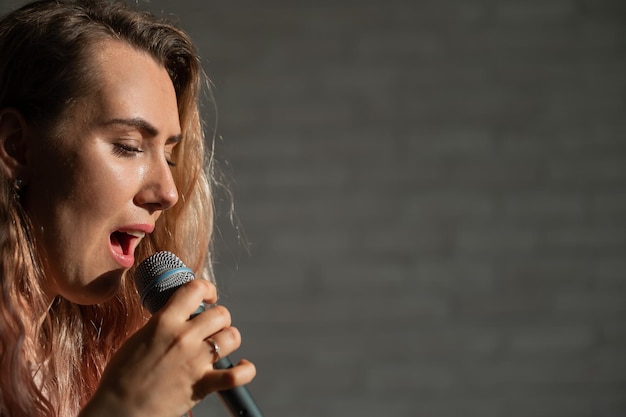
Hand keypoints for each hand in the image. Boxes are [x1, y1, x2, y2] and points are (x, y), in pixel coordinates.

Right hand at [80, 279, 255, 416]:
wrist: (118, 410)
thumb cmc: (122, 376)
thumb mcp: (139, 337)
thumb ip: (163, 324)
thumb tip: (179, 316)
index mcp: (164, 322)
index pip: (195, 289)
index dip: (207, 289)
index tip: (208, 297)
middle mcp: (183, 337)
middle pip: (221, 313)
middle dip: (219, 318)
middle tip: (211, 327)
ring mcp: (195, 361)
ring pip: (232, 337)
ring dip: (228, 340)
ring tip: (218, 346)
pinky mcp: (202, 385)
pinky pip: (236, 375)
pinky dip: (245, 371)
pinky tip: (243, 367)